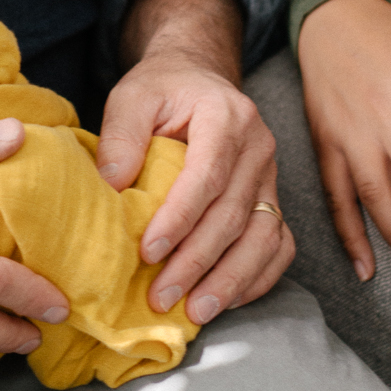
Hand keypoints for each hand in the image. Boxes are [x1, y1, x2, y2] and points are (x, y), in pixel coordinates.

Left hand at [95, 0, 292, 326]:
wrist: (197, 78)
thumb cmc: (162, 90)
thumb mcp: (133, 96)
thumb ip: (121, 134)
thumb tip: (111, 184)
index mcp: (226, 116)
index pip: (208, 175)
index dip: (180, 218)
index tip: (149, 252)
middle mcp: (258, 146)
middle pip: (234, 214)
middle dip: (198, 262)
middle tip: (162, 297)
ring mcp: (270, 175)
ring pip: (263, 236)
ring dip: (230, 279)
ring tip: (196, 312)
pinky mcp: (273, 198)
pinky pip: (278, 245)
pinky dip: (257, 278)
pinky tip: (226, 300)